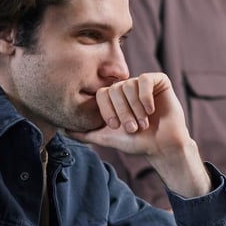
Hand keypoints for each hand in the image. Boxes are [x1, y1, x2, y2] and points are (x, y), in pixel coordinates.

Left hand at [70, 72, 186, 156]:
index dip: (108, 111)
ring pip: (129, 86)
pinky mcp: (158, 81)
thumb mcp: (107, 138)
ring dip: (136, 109)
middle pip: (114, 89)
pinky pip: (145, 80)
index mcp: (114, 98)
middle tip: (133, 128)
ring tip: (143, 123)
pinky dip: (146, 97)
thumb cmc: (137, 142)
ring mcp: (142, 83)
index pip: (101, 94)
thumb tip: (63, 130)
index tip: (116, 127)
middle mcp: (126, 88)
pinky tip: (152, 110)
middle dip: (123, 112)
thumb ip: (85, 133)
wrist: (162, 146)